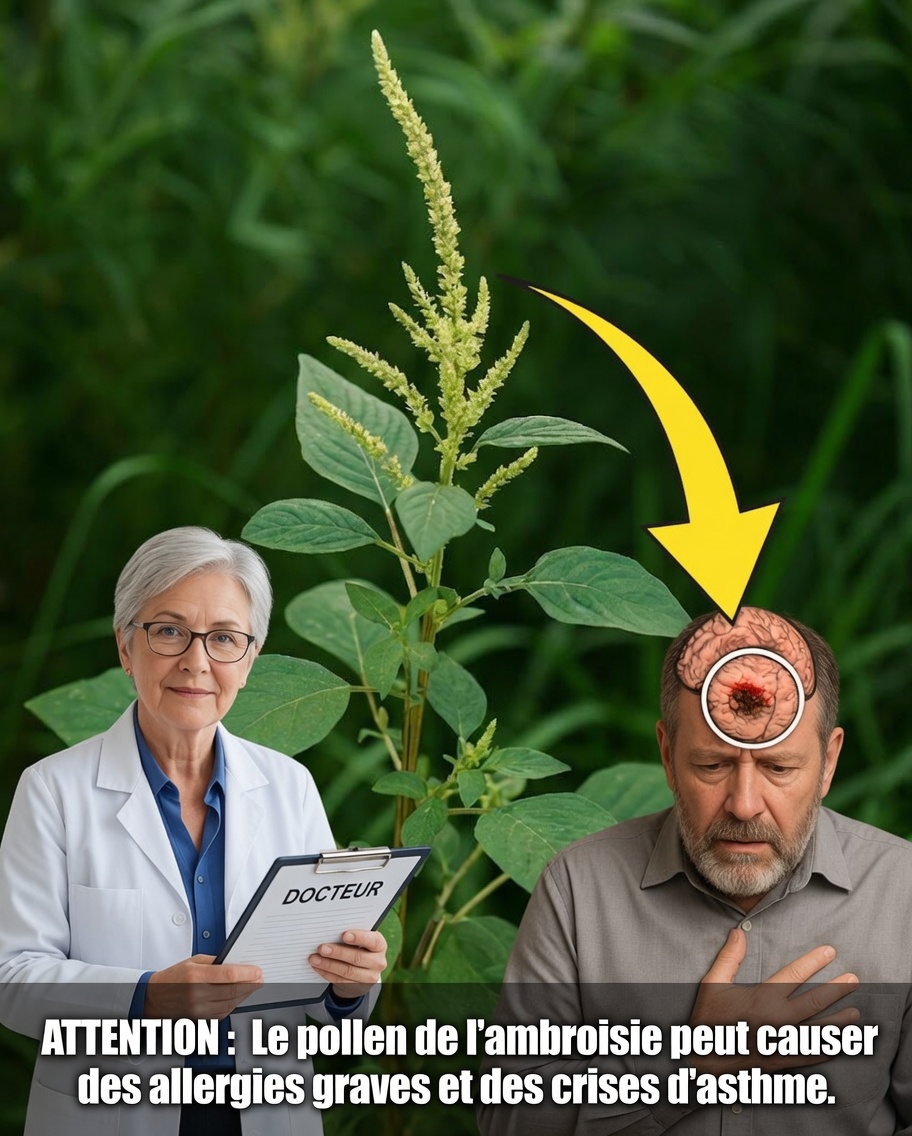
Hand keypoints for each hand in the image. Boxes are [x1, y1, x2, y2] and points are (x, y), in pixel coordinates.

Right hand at [144, 955, 262, 1019]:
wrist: (153, 999)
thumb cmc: (172, 978)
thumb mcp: (192, 962)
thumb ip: (215, 962)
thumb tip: (236, 963)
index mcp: (195, 977)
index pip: (229, 975)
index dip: (247, 973)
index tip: (257, 971)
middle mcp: (197, 995)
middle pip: (232, 991)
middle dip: (250, 984)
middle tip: (260, 978)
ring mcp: (198, 1011)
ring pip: (230, 1004)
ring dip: (244, 995)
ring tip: (251, 986)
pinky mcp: (199, 1020)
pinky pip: (222, 1014)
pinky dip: (233, 1005)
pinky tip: (237, 997)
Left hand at [309, 929, 386, 999]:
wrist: (364, 968)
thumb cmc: (359, 946)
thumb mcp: (361, 938)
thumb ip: (351, 935)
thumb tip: (331, 931)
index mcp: (379, 945)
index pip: (373, 941)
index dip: (359, 938)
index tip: (344, 935)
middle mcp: (378, 962)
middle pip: (357, 958)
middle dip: (338, 953)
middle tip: (322, 948)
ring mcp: (369, 977)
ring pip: (347, 971)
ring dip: (328, 965)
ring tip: (315, 958)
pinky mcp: (358, 986)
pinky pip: (341, 980)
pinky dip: (327, 973)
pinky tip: (318, 967)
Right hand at [688, 928, 858, 1072]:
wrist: (703, 1060)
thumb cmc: (708, 1019)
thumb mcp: (713, 983)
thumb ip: (729, 957)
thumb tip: (739, 932)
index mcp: (762, 998)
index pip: (795, 974)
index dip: (814, 961)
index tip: (830, 952)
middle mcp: (777, 1020)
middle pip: (815, 1001)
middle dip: (837, 989)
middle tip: (853, 979)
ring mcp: (782, 1043)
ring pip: (819, 1030)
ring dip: (839, 1021)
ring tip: (855, 1013)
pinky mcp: (782, 1061)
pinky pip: (811, 1056)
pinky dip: (827, 1050)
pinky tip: (839, 1045)